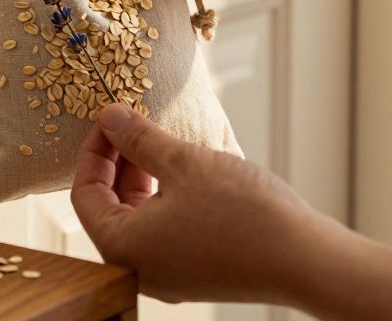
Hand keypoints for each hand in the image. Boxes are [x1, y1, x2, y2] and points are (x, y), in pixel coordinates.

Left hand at [70, 103, 349, 304]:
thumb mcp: (184, 162)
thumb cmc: (244, 214)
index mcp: (121, 247)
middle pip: (109, 206)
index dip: (93, 150)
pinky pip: (164, 229)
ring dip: (143, 176)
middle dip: (118, 161)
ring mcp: (168, 273)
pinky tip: (186, 168)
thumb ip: (140, 139)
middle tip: (134, 122)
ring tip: (161, 139)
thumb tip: (110, 118)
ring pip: (139, 217)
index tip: (110, 118)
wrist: (306, 259)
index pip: (85, 193)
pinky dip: (165, 197)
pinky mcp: (195, 271)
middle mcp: (138, 268)